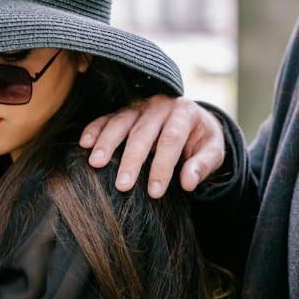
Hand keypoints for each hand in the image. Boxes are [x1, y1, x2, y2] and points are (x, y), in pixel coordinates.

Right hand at [79, 95, 224, 197]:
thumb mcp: (214, 151)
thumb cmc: (203, 140)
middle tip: (122, 185)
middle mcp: (161, 105)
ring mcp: (141, 106)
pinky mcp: (127, 111)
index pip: (171, 140)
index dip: (162, 166)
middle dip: (132, 160)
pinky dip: (95, 128)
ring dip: (107, 142)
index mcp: (185, 113)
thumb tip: (188, 182)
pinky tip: (85, 143)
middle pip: (143, 132)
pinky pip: (108, 117)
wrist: (195, 121)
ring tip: (96, 163)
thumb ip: (203, 165)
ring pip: (122, 122)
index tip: (154, 192)